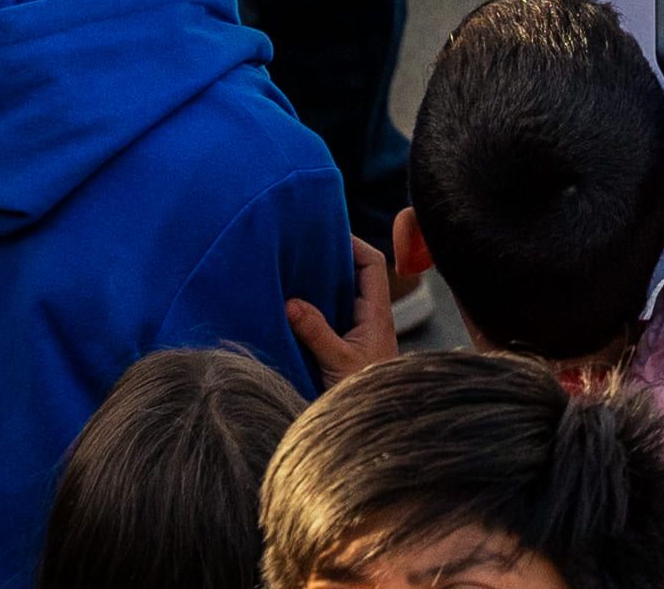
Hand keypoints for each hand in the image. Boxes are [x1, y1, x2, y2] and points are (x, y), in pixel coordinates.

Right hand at [288, 237, 403, 384]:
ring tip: (287, 274)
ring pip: (337, 300)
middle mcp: (369, 319)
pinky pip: (326, 321)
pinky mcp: (342, 351)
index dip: (353, 243)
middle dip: (328, 262)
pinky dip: (309, 312)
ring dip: (316, 288)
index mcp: (376, 314)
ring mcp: (356, 334)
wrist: (374, 431)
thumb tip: (290, 302)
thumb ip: (315, 332)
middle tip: (298, 249)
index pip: (372, 263)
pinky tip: (286, 311)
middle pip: (353, 277)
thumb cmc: (362, 395)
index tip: (326, 232)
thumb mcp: (336, 362)